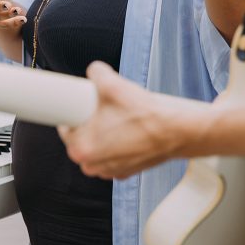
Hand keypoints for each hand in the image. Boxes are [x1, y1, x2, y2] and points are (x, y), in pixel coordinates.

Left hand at [58, 62, 205, 179]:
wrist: (178, 132)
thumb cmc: (146, 114)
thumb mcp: (113, 83)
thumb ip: (95, 72)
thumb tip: (93, 71)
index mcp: (80, 147)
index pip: (65, 126)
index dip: (72, 112)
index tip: (80, 106)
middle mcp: (91, 165)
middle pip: (80, 138)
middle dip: (89, 123)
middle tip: (102, 109)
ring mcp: (109, 171)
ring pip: (96, 148)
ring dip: (102, 135)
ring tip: (117, 119)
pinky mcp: (125, 172)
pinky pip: (112, 156)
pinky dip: (116, 145)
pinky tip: (127, 132)